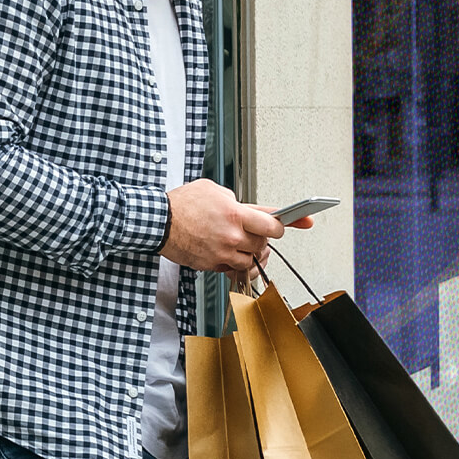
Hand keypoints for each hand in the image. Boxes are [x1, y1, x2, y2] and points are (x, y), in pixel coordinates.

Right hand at [160, 179, 284, 271]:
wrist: (158, 222)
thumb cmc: (183, 203)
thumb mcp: (215, 190)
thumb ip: (236, 201)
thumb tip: (250, 210)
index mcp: (236, 214)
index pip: (272, 223)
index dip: (286, 225)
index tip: (300, 222)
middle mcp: (232, 235)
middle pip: (263, 244)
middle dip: (264, 238)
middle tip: (258, 232)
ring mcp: (222, 253)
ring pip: (250, 260)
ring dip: (250, 253)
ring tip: (241, 242)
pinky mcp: (211, 265)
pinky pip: (232, 268)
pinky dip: (233, 262)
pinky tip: (227, 251)